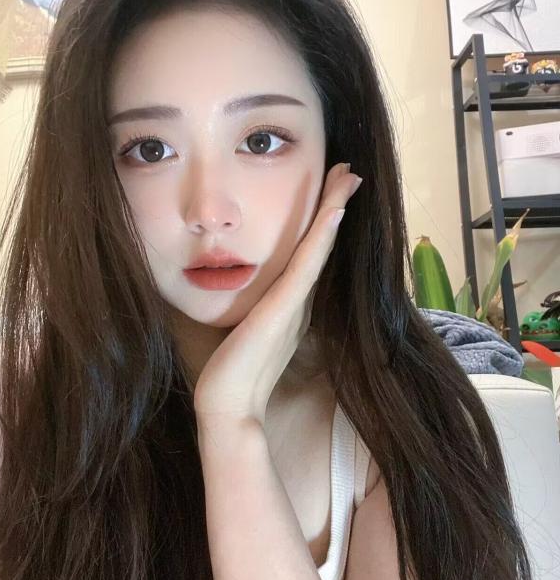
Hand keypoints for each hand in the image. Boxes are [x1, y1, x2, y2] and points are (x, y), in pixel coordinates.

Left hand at [193, 162, 362, 428]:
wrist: (229, 406)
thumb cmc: (236, 371)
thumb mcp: (250, 330)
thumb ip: (262, 312)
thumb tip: (259, 294)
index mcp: (292, 301)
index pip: (311, 252)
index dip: (325, 222)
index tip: (334, 190)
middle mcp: (299, 298)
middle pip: (322, 243)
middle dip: (336, 205)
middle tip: (350, 172)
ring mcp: (294, 303)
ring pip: (318, 247)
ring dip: (334, 210)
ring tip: (349, 177)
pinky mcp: (283, 309)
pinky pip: (306, 267)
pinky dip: (321, 238)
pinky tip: (332, 212)